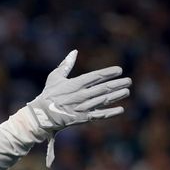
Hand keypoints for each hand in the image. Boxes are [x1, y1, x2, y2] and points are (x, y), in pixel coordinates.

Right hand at [28, 50, 130, 165]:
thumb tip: (74, 51)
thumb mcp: (55, 77)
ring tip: (127, 91)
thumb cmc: (48, 95)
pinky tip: (120, 109)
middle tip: (129, 81)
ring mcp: (83, 107)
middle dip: (118, 84)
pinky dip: (111, 113)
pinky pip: (99, 115)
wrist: (41, 116)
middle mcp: (81, 95)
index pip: (96, 76)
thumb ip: (66, 64)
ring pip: (104, 100)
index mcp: (75, 84)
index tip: (119, 70)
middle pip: (104, 88)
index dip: (108, 73)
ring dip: (117, 96)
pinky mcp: (83, 118)